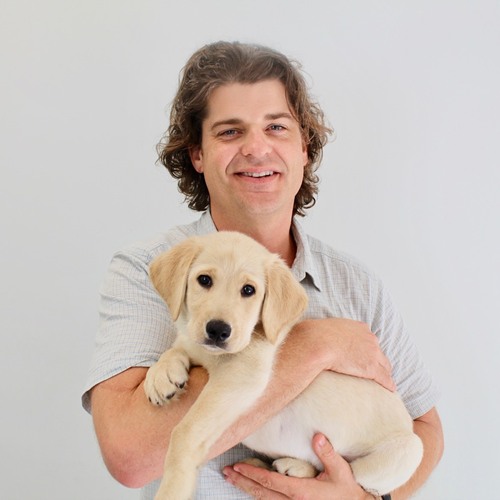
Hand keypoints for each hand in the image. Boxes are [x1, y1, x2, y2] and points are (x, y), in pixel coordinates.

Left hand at [223, 434, 374, 498]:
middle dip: (242, 482)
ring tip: (232, 480)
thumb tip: (317, 436)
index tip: (237, 468)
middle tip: (226, 474)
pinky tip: (252, 490)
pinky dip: (259, 495)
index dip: (251, 474)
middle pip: (261, 493)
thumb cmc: (347, 492)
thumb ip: (328, 454)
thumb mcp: (340, 472)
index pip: (269, 482)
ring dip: (247, 489)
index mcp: (300, 492)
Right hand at [298, 318, 395, 391]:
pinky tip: (390, 389)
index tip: (364, 356)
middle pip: (379, 353)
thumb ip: (331, 332)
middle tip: (373, 369)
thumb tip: (319, 337)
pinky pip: (385, 378)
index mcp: (360, 328)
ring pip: (385, 366)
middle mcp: (370, 338)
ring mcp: (372, 353)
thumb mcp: (327, 328)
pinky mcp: (371, 368)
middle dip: (377, 361)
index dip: (368, 349)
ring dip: (384, 373)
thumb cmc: (317, 336)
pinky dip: (388, 384)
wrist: (318, 342)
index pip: (370, 340)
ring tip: (383, 381)